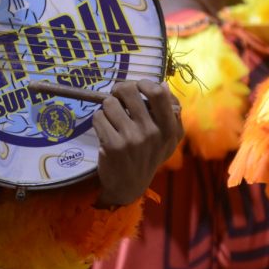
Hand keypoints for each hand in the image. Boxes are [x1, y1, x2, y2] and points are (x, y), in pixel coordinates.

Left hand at [93, 79, 182, 206]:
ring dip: (107, 108)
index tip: (137, 88)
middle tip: (118, 98)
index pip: (157, 93)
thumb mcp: (168, 139)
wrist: (129, 185)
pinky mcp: (112, 145)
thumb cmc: (149, 156)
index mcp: (168, 128)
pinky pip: (98, 117)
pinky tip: (105, 131)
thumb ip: (171, 113)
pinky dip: (99, 121)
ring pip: (109, 102)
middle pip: (128, 90)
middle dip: (118, 91)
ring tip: (113, 120)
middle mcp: (152, 132)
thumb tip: (164, 85)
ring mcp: (131, 139)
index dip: (143, 83)